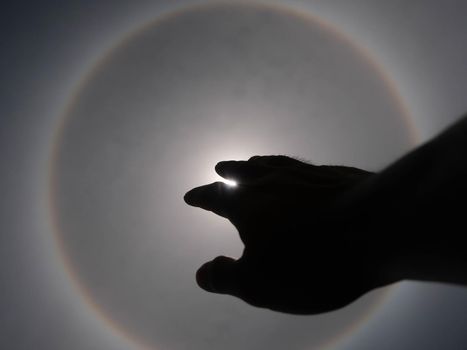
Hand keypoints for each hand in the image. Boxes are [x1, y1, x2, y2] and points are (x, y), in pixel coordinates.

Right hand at [184, 155, 391, 313]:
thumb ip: (227, 278)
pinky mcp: (335, 176)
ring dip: (256, 164)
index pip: (217, 197)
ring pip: (273, 164)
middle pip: (244, 172)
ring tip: (250, 162)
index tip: (191, 195)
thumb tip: (201, 274)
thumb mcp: (260, 283)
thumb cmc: (313, 260)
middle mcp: (273, 181)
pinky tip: (299, 172)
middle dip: (228, 172)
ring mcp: (306, 175)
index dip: (202, 197)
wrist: (378, 228)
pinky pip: (302, 167)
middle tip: (219, 168)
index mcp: (249, 204)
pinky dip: (290, 167)